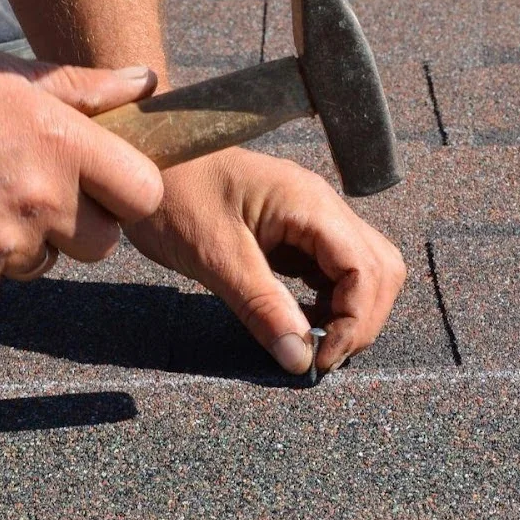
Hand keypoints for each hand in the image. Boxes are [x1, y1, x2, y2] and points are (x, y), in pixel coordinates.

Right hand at [0, 49, 162, 296]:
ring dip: (24, 238)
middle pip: (103, 242)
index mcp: (57, 142)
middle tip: (34, 190)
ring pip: (45, 261)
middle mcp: (38, 199)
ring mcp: (0, 246)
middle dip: (79, 223)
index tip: (105, 182)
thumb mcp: (0, 73)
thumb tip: (144, 82)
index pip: (143, 192)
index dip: (128, 190)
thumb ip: (81, 88)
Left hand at [126, 147, 406, 373]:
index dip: (356, 322)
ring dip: (349, 313)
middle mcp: (322, 207)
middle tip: (319, 355)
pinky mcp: (296, 232)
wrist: (140, 160)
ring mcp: (312, 218)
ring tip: (311, 342)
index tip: (320, 358)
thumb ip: (262, 308)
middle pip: (380, 270)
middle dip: (361, 320)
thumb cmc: (173, 194)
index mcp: (309, 204)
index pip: (368, 270)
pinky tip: (301, 321)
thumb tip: (301, 360)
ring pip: (364, 271)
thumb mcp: (214, 256)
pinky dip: (330, 302)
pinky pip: (334, 270)